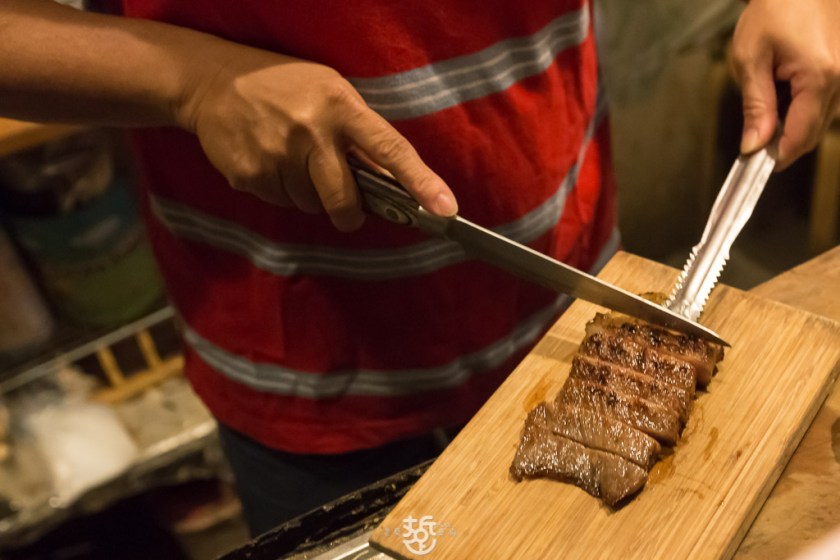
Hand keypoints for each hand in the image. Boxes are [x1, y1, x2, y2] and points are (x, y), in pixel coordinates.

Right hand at [178, 43, 456, 230]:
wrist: (213, 82)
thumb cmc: (284, 86)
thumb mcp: (330, 93)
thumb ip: (360, 135)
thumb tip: (391, 181)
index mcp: (340, 108)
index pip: (390, 149)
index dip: (420, 182)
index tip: (445, 209)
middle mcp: (311, 133)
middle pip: (345, 201)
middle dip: (349, 213)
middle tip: (347, 210)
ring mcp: (277, 156)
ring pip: (311, 205)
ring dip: (310, 194)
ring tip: (292, 158)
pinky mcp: (250, 176)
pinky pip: (282, 202)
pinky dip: (283, 191)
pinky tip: (270, 160)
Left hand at [732, 0, 839, 168]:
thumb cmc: (774, 10)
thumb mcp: (751, 59)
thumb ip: (755, 107)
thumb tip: (753, 146)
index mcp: (821, 77)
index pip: (800, 137)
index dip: (776, 157)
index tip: (754, 165)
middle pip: (812, 133)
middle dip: (781, 140)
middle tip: (753, 135)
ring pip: (819, 119)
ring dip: (791, 121)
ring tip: (769, 91)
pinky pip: (825, 101)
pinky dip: (802, 104)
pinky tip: (783, 85)